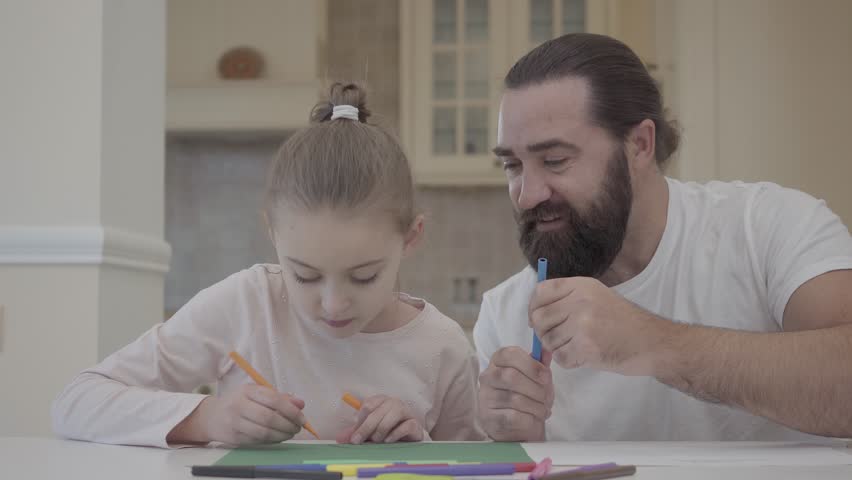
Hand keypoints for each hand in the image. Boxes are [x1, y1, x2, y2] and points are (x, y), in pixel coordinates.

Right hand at [167, 384, 305, 444]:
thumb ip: (280, 397)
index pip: (273, 400)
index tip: (302, 418)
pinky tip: (278, 437)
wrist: (211, 416)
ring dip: (282, 435)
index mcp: (247, 391)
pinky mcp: (234, 438)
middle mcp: (239, 406)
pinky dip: (272, 440)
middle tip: (298, 428)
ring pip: (264, 433)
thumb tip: (300, 404)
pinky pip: (258, 441)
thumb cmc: (239, 402)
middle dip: (288, 425)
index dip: (291, 410)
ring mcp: (235, 423)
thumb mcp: (257, 393)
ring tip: (290, 433)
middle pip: (269, 418)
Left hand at [336, 395, 423, 443]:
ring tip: (376, 440)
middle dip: (366, 428)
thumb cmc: (387, 431)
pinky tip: (388, 441)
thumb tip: (339, 438)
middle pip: (378, 411)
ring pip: (392, 415)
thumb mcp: (369, 430)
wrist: (409, 439)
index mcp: (381, 400)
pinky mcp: (415, 424)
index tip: (354, 435)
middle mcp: (394, 403)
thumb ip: (356, 432)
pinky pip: (406, 426)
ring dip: (381, 430)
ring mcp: (406, 412)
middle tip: (357, 441)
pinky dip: (395, 434)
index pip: (368, 404)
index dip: (360, 420)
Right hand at [478, 346, 553, 440]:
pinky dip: (530, 419)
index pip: (509, 354)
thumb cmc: (526, 395)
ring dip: (537, 406)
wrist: (515, 427)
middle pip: (511, 376)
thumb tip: (547, 352)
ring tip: (543, 410)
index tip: (546, 377)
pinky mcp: (489, 418)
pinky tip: (534, 419)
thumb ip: (540, 365)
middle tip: (548, 398)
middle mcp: (487, 377)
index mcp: (498, 361)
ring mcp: (486, 398)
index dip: (531, 365)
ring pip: (515, 399)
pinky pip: (514, 417)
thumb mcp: (534, 378)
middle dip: (536, 389)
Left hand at [530, 277, 666, 374]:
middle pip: (539, 317)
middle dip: (542, 332)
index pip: (541, 290)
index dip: (534, 306)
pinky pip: (560, 358)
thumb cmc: (625, 322)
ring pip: (548, 340)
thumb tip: (534, 315)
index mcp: (582, 286)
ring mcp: (583, 325)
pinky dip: (568, 361)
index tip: (538, 318)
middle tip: (556, 338)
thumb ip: (568, 299)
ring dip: (557, 348)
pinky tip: (583, 356)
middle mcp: (580, 302)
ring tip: (576, 347)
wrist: (653, 342)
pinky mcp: (587, 348)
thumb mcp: (598, 296)